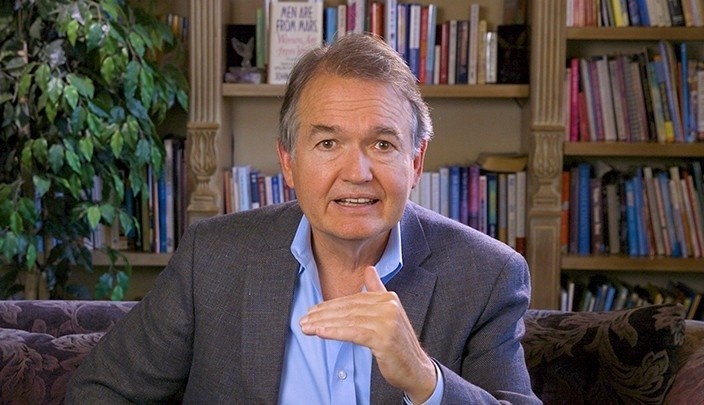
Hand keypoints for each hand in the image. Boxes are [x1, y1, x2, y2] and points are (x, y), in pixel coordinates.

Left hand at [300, 266, 436, 402]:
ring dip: (323, 324)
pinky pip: (353, 333)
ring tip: (307, 327)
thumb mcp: (389, 313)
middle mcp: (389, 306)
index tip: (312, 311)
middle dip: (323, 315)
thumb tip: (370, 269)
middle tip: (304, 320)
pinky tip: (320, 332)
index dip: (330, 305)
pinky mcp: (384, 338)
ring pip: (348, 320)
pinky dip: (335, 332)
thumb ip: (377, 291)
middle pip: (348, 309)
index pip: (352, 299)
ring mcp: (388, 321)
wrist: (416, 369)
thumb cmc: (398, 344)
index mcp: (388, 298)